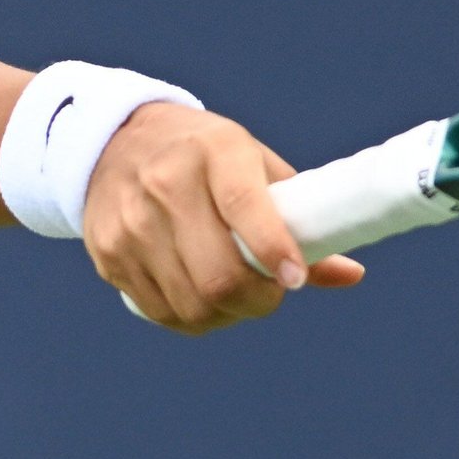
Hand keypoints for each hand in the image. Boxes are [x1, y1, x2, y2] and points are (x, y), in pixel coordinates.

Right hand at [82, 104, 367, 331]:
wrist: (112, 142)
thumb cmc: (201, 156)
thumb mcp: (251, 164)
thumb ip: (295, 219)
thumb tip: (350, 273)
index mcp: (213, 152)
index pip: (244, 207)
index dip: (273, 250)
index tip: (294, 280)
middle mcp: (164, 185)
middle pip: (218, 275)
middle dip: (257, 300)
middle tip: (271, 294)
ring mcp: (130, 224)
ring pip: (190, 304)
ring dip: (226, 314)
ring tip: (237, 297)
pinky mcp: (108, 255)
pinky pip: (160, 311)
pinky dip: (191, 316)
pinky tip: (201, 297)